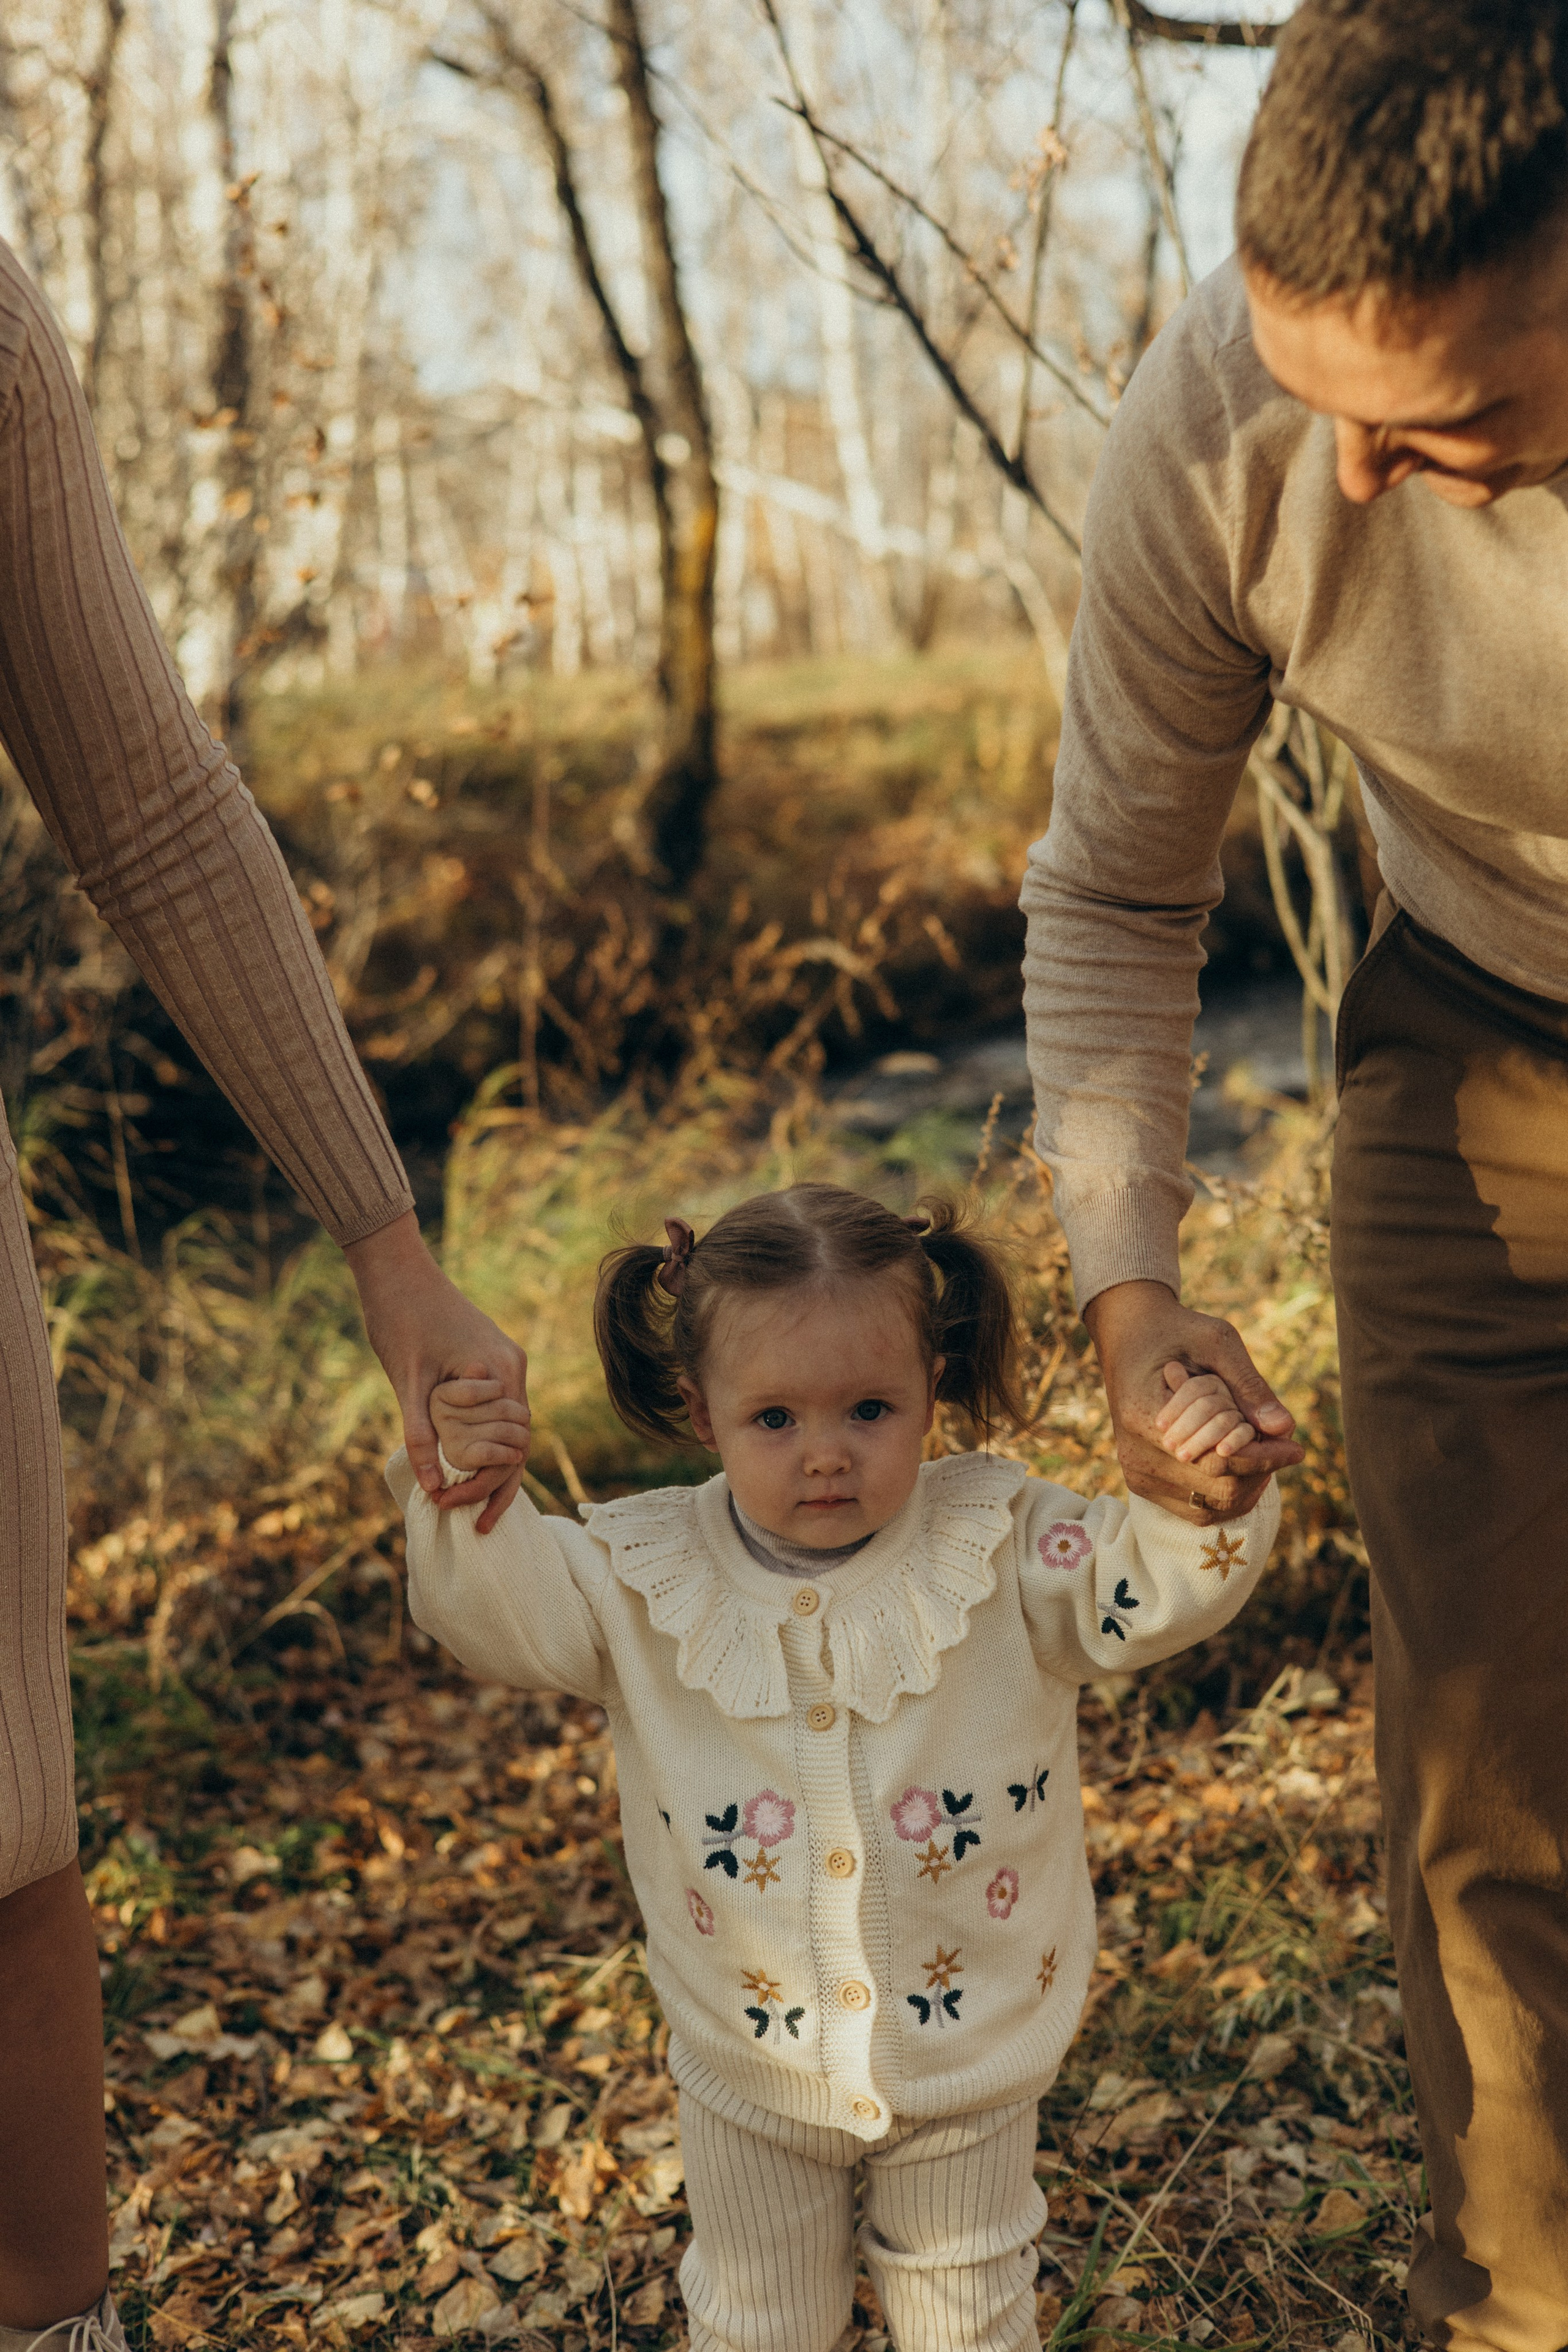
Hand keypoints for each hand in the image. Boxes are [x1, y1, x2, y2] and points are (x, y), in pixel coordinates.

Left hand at [344, 1211, 528, 1532]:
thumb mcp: (407, 1383)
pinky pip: (498, 1410)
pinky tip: (470, 1466)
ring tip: (473, 1507)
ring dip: (493, 1465)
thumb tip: (430, 1487)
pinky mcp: (492, 1361)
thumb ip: (422, 1435)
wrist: (397, 1269)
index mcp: (499, 1371)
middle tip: (468, 1518)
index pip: (508, 1444)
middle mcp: (512, 1368)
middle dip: (494, 1483)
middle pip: (517, 1440)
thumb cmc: (400, 1318)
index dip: (483, 1482)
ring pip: (510, 1428)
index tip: (451, 1505)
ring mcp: (505, 1363)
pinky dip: (486, 1440)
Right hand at [1082, 1279, 1302, 1523]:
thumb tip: (1285, 1427)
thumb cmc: (1175, 1331)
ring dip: (1245, 1485)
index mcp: (1146, 1417)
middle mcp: (1136, 1455)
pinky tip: (1241, 1466)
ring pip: (1210, 1504)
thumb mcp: (1216, 1342)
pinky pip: (1195, 1506)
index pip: (1218, 1459)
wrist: (1129, 1336)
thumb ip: (1248, 1385)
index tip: (1297, 1448)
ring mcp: (1137, 1474)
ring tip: (1265, 1456)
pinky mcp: (1142, 1482)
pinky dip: (1226, 1491)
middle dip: (1259, 1471)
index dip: (1264, 1458)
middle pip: (1217, 1488)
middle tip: (1285, 1450)